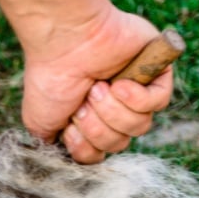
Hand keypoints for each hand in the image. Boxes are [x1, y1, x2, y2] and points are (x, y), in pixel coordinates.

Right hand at [18, 7, 173, 162]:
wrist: (66, 42)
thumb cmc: (51, 77)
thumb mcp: (40, 121)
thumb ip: (54, 145)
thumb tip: (70, 155)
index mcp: (89, 118)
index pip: (100, 153)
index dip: (87, 147)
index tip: (70, 125)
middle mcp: (113, 107)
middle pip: (120, 142)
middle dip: (98, 126)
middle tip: (84, 99)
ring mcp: (136, 90)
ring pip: (139, 126)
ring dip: (114, 110)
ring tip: (98, 86)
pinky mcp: (156, 73)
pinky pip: (159, 102)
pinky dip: (137, 98)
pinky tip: (120, 83)